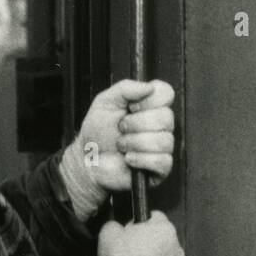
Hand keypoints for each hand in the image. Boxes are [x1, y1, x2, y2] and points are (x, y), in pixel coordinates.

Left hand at [63, 78, 175, 207]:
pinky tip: (129, 159)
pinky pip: (162, 161)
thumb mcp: (106, 102)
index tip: (131, 107)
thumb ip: (125, 88)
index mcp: (150, 105)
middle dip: (137, 124)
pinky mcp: (160, 168)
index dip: (149, 100)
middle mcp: (160, 124)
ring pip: (164, 141)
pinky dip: (141, 159)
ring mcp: (162, 147)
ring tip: (122, 145)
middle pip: (166, 118)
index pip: (167, 93)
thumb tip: (149, 87)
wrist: (88, 159)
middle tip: (121, 128)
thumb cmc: (97, 131)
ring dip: (135, 143)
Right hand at [97, 210, 183, 255]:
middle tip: (132, 252)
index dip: (140, 224)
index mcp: (164, 230)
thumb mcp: (109, 233)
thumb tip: (114, 228)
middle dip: (150, 245)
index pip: (155, 217)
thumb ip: (115, 225)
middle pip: (163, 242)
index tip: (132, 231)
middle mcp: (176, 249)